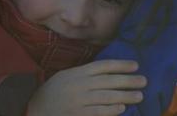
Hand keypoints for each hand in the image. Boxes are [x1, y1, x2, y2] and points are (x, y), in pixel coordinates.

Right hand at [27, 60, 145, 115]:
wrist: (32, 109)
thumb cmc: (53, 92)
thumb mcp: (66, 76)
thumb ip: (86, 73)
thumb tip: (110, 71)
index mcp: (78, 72)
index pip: (103, 66)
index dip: (121, 65)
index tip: (136, 65)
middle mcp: (79, 85)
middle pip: (108, 81)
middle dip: (128, 81)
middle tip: (144, 81)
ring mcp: (78, 100)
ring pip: (106, 97)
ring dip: (125, 96)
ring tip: (139, 96)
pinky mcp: (76, 114)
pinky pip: (97, 112)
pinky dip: (110, 110)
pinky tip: (122, 108)